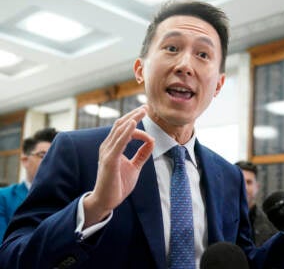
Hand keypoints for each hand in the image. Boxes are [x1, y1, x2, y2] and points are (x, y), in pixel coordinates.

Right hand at [83, 105, 154, 226]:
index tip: (150, 137)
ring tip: (143, 111)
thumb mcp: (134, 167)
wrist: (106, 201)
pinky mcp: (109, 160)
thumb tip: (152, 141)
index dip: (138, 129)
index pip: (125, 130)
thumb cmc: (117, 184)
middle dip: (134, 115)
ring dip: (132, 119)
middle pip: (120, 125)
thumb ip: (142, 154)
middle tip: (146, 107)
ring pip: (119, 130)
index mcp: (112, 147)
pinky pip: (118, 142)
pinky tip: (134, 123)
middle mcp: (108, 146)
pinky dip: (126, 132)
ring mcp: (107, 152)